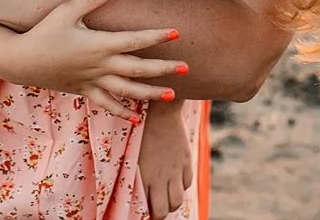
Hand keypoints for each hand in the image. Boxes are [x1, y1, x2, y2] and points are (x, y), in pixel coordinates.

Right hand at [0, 0, 185, 119]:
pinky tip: (136, 118)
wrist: (22, 60)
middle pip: (138, 68)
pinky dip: (122, 112)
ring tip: (173, 95)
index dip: (156, 36)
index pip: (134, 40)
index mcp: (99, 44)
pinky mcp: (84, 90)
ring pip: (128, 91)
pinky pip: (107, 104)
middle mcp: (100, 65)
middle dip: (163, 68)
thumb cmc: (43, 31)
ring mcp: (93, 81)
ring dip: (151, 93)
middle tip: (186, 67)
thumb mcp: (65, 11)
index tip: (176, 32)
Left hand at [138, 105, 193, 219]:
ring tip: (165, 198)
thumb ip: (136, 175)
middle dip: (160, 213)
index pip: (152, 209)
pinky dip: (181, 185)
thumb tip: (137, 192)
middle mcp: (161, 176)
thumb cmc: (139, 130)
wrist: (159, 110)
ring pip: (177, 200)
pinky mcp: (185, 160)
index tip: (146, 213)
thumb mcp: (132, 154)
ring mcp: (175, 169)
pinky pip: (187, 182)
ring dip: (172, 202)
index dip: (150, 215)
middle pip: (166, 210)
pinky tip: (174, 180)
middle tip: (156, 209)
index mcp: (144, 176)